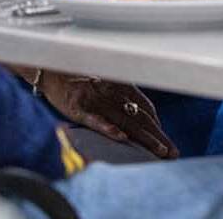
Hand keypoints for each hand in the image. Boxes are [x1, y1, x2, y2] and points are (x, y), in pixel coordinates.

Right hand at [37, 71, 177, 159]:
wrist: (50, 70)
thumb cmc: (76, 80)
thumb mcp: (101, 88)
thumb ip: (117, 100)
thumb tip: (130, 123)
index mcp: (120, 90)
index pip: (145, 110)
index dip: (157, 126)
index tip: (166, 142)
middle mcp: (113, 96)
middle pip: (141, 120)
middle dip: (158, 137)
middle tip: (172, 153)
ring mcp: (98, 102)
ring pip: (125, 122)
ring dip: (143, 137)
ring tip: (158, 150)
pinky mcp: (79, 108)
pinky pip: (96, 120)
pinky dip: (109, 128)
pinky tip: (122, 137)